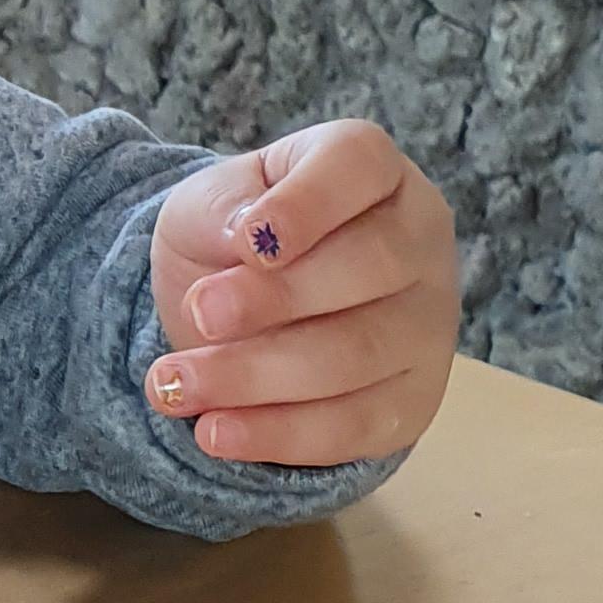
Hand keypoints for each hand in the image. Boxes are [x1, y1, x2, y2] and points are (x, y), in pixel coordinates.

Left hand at [143, 119, 456, 470]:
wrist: (238, 308)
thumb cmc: (234, 238)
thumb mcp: (207, 205)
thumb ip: (223, 210)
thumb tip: (247, 239)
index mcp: (371, 170)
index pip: (360, 167)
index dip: (309, 204)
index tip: (252, 243)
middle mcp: (418, 240)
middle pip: (369, 266)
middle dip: (275, 299)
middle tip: (198, 316)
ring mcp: (427, 325)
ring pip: (357, 355)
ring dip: (257, 376)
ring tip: (174, 385)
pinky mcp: (411, 401)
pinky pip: (355, 426)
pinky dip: (279, 435)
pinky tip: (215, 433)